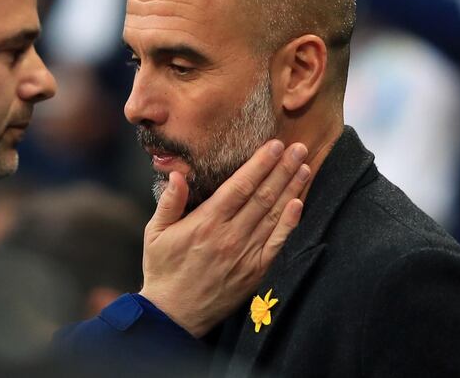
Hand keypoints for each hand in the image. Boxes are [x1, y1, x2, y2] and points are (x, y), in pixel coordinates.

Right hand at [139, 139, 308, 337]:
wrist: (173, 314)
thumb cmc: (163, 269)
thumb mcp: (155, 232)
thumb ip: (169, 202)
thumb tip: (178, 174)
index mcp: (206, 223)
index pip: (239, 186)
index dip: (259, 164)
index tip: (273, 145)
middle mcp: (230, 236)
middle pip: (262, 196)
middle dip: (282, 169)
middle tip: (299, 148)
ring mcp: (245, 255)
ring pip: (274, 215)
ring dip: (291, 189)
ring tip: (304, 167)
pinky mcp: (255, 272)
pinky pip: (277, 243)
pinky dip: (289, 223)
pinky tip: (299, 204)